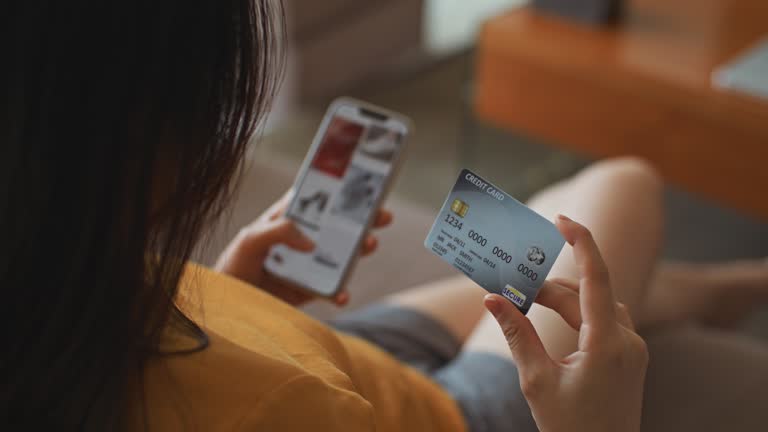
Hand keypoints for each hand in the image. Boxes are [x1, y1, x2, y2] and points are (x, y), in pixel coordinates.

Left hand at [215, 190, 392, 305]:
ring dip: (360, 250)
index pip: (316, 200)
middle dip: (362, 219)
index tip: (361, 182)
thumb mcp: (250, 240)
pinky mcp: (309, 291)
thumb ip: (278, 232)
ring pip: (342, 255)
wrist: (228, 307)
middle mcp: (301, 240)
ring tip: (370, 244)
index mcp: (287, 220)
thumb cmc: (233, 265)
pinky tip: (342, 294)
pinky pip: (331, 290)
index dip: (338, 190)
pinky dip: (341, 292)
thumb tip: (311, 242)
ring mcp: (308, 265)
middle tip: (383, 215)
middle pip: (337, 226)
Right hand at [484, 214, 647, 431]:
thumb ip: (516, 334)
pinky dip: (581, 311)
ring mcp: (634, 349)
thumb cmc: (569, 428)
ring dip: (566, 296)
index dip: (581, 242)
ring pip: (599, 303)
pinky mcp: (631, 356)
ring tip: (531, 298)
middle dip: (548, 287)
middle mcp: (628, 341)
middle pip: (586, 294)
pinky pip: (607, 319)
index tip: (561, 219)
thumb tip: (492, 298)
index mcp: (607, 344)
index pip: (596, 277)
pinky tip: (559, 317)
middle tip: (512, 287)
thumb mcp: (536, 380)